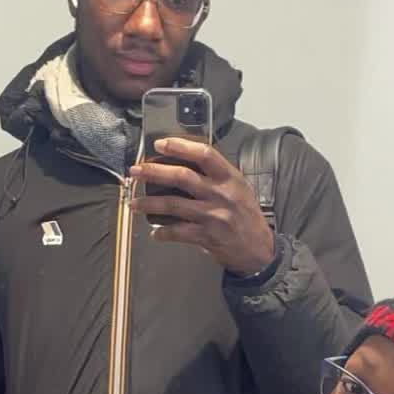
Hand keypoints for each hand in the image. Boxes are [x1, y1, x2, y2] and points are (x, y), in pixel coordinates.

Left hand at [129, 139, 275, 276]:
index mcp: (229, 178)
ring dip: (149, 203)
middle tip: (136, 171)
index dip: (180, 146)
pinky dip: (163, 232)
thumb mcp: (239, 188)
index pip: (204, 154)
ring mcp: (213, 216)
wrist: (259, 249)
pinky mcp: (207, 236)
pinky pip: (178, 232)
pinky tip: (154, 232)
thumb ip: (217, 175)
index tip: (160, 144)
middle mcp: (220, 194)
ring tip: (133, 202)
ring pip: (173, 205)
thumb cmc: (247, 215)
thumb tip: (185, 162)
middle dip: (154, 172)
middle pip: (182, 176)